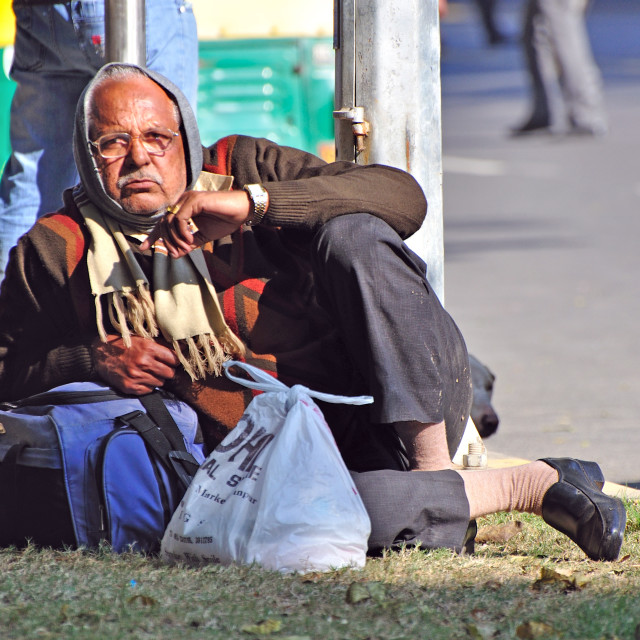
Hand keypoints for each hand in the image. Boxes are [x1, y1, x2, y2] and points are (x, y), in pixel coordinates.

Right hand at [91, 335, 178, 394]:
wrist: (100, 354)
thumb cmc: (125, 345)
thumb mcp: (143, 339)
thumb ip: (163, 344)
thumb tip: (184, 347)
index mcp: (148, 348)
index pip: (174, 359)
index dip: (174, 360)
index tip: (171, 360)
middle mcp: (143, 363)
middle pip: (169, 373)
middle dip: (167, 370)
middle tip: (161, 367)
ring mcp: (136, 376)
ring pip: (160, 383)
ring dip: (157, 378)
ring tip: (148, 372)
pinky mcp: (130, 386)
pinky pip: (149, 390)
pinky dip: (148, 385)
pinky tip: (142, 378)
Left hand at [139, 190, 253, 257]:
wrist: (242, 211)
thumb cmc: (226, 220)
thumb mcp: (204, 236)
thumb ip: (189, 243)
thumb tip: (174, 254)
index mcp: (183, 209)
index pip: (163, 222)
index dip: (153, 235)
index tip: (144, 248)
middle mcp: (183, 202)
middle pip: (163, 223)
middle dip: (165, 241)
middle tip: (175, 254)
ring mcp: (188, 199)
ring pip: (170, 222)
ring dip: (175, 239)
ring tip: (187, 249)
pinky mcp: (195, 200)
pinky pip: (180, 218)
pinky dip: (182, 232)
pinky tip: (191, 240)